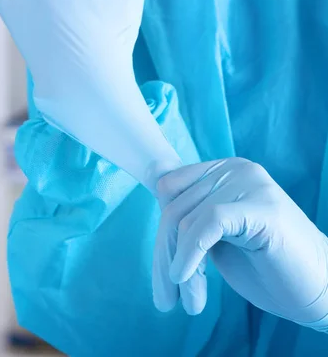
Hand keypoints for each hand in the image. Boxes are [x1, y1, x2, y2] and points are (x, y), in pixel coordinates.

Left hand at [153, 158, 327, 330]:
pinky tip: (186, 280)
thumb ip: (190, 217)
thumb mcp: (217, 236)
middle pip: (173, 205)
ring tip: (188, 299)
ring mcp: (250, 184)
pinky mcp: (261, 206)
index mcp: (224, 170)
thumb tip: (156, 198)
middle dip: (165, 252)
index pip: (169, 188)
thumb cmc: (267, 266)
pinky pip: (207, 224)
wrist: (320, 290)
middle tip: (168, 297)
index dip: (163, 230)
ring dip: (177, 264)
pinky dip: (189, 255)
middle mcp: (236, 169)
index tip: (165, 268)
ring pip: (185, 218)